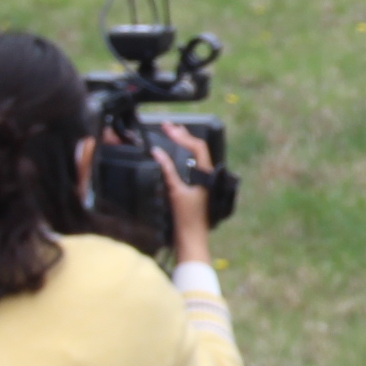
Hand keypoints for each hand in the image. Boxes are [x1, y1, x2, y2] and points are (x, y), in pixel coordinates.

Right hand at [153, 123, 214, 260]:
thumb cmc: (186, 219)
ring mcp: (205, 181)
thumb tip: (156, 152)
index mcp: (207, 174)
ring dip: (184, 143)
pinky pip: (193, 165)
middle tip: (167, 126)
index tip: (167, 129)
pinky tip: (176, 153)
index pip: (197, 147)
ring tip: (172, 133)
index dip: (182, 136)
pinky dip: (184, 156)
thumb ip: (167, 171)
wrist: (192, 239)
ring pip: (197, 156)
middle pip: (198, 148)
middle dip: (183, 135)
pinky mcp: (199, 188)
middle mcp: (209, 175)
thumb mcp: (175, 192)